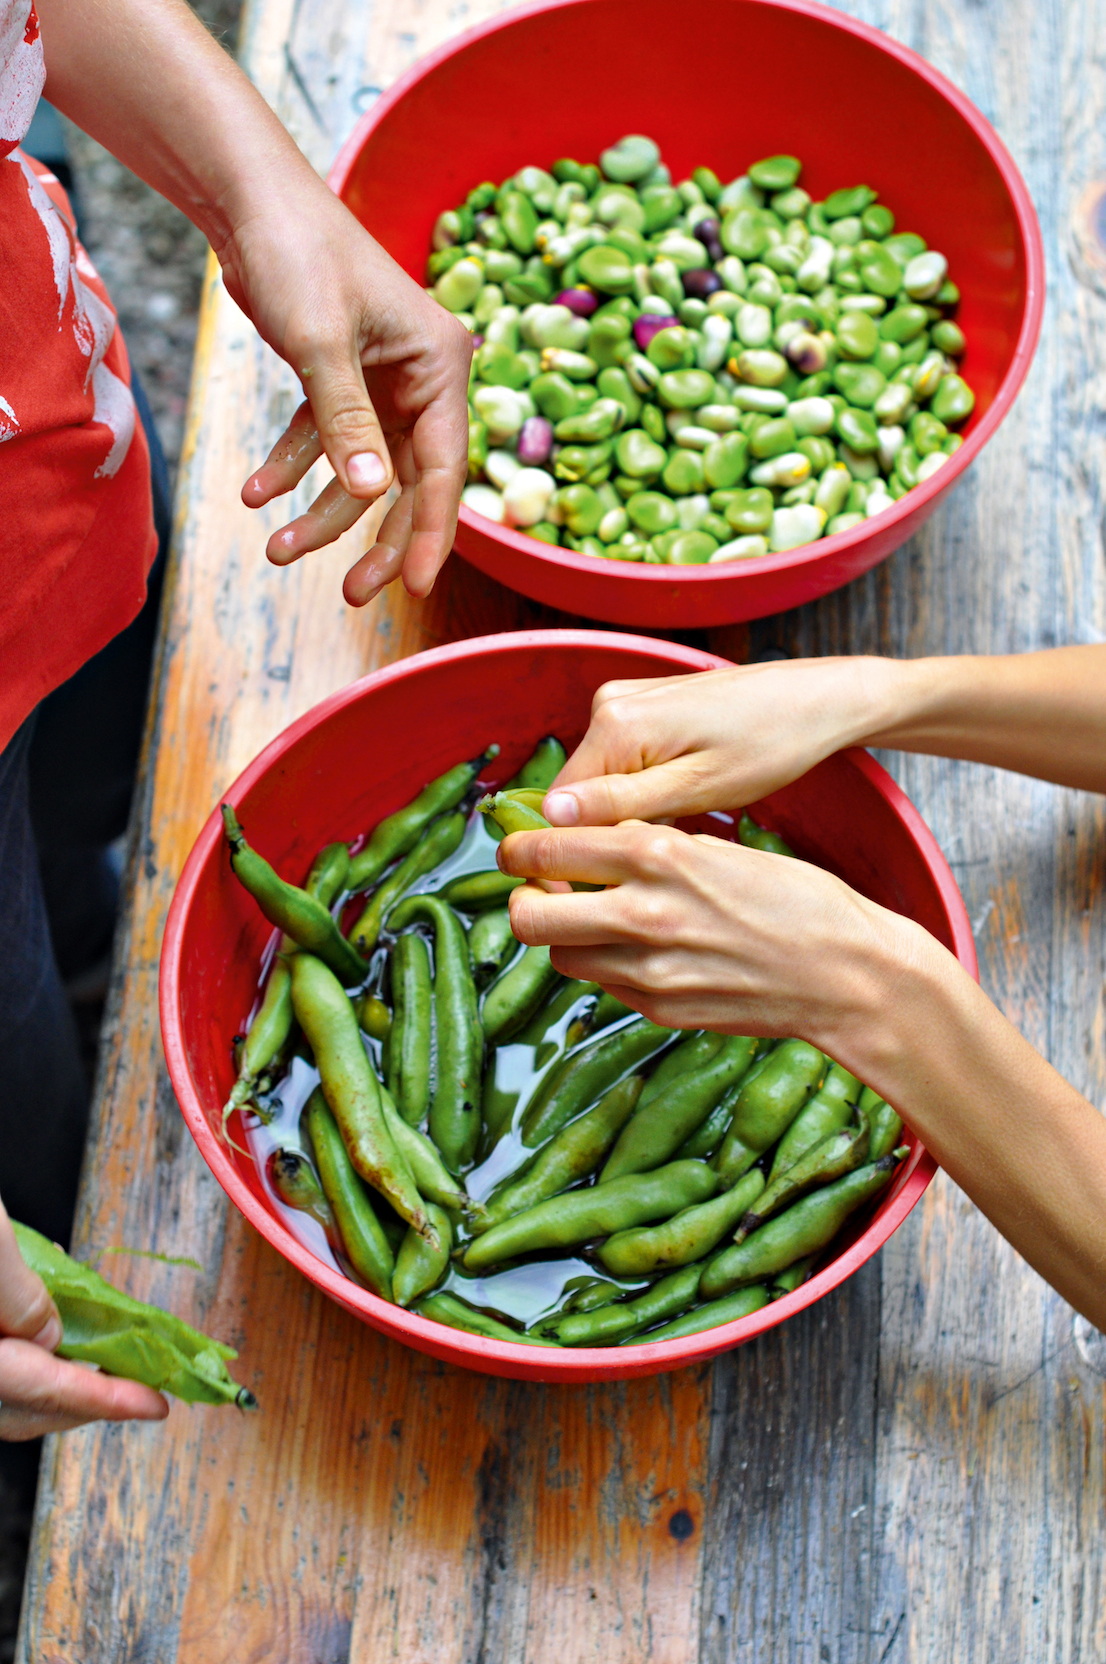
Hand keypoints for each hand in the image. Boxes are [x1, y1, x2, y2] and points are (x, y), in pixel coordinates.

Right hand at [0, 1199, 167, 1441]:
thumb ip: (22, 1296)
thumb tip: (50, 1338)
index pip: (46, 1389)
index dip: (107, 1401)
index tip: (156, 1405)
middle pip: (23, 1413)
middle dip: (85, 1407)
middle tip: (139, 1392)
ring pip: (3, 1404)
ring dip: (55, 1395)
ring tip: (103, 1374)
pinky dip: (25, 1377)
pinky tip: (46, 1352)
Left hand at [231, 181, 471, 605]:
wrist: (251, 201)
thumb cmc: (298, 254)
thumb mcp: (322, 343)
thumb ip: (346, 421)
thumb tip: (371, 495)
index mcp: (440, 364)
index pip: (442, 466)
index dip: (428, 532)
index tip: (411, 587)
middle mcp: (421, 378)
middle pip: (407, 481)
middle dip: (373, 538)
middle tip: (353, 596)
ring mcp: (383, 382)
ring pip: (361, 469)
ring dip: (321, 511)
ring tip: (277, 550)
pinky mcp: (342, 379)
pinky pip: (323, 440)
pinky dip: (292, 468)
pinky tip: (258, 494)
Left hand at [499, 822, 904, 1049]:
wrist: (847, 974)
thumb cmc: (796, 900)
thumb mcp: (720, 846)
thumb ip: (650, 846)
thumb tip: (591, 844)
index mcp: (659, 853)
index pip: (550, 847)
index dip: (520, 847)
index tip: (517, 846)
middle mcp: (643, 911)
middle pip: (528, 915)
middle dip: (521, 901)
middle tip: (534, 892)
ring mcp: (649, 969)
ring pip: (558, 957)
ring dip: (561, 939)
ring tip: (588, 923)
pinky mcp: (660, 1009)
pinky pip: (604, 985)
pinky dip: (606, 966)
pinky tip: (637, 950)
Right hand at [541, 657, 901, 827]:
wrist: (815, 700)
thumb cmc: (770, 745)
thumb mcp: (698, 788)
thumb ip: (622, 804)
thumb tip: (551, 817)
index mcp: (615, 724)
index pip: (559, 806)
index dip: (579, 852)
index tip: (615, 885)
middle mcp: (607, 704)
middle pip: (579, 793)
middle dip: (611, 830)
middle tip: (667, 852)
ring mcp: (624, 700)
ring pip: (601, 781)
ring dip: (631, 812)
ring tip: (685, 821)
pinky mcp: (642, 705)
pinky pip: (622, 762)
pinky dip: (644, 788)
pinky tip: (686, 795)